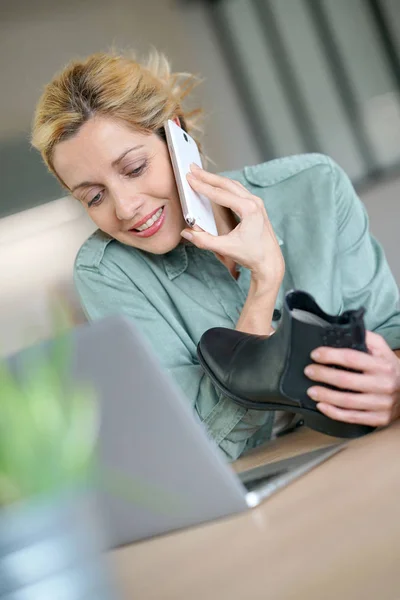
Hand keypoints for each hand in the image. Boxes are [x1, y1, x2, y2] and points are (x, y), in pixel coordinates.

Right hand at [182, 165, 283, 286]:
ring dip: (216, 179)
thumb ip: (204, 240)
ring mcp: (257, 203)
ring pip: (233, 185)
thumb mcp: (226, 248)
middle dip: (208, 176)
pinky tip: (216, 185)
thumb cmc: (253, 255)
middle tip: (193, 169)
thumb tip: (187, 232)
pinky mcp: (256, 207)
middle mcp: (254, 202)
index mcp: (249, 209)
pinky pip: (238, 191)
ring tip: (202, 175)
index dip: (202, 186)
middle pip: (227, 184)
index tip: (190, 179)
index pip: (220, 194)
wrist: (270, 262)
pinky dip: (225, 186)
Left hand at [305, 331, 399, 427]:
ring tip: (311, 390)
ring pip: (347, 401)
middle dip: (323, 375)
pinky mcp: (379, 418)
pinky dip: (334, 413)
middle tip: (309, 371)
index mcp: (382, 365)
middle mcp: (383, 385)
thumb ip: (367, 338)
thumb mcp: (383, 350)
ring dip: (325, 396)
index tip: (315, 354)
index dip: (330, 356)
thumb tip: (347, 330)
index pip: (351, 358)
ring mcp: (381, 404)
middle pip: (346, 381)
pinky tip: (321, 406)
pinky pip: (352, 417)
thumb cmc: (390, 369)